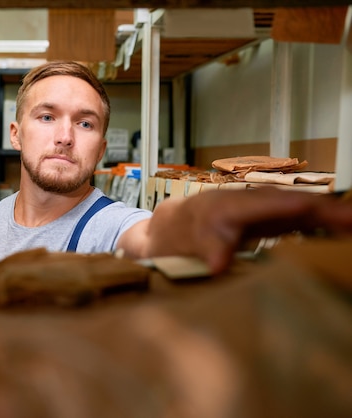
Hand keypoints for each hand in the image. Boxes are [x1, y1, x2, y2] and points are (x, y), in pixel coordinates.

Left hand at [146, 187, 351, 273]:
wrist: (169, 227)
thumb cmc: (178, 235)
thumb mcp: (186, 243)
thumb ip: (206, 249)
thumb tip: (218, 264)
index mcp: (231, 206)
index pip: (276, 204)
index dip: (307, 208)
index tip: (335, 214)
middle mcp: (249, 202)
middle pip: (295, 203)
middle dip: (328, 211)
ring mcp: (259, 209)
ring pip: (299, 208)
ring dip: (328, 215)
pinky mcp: (265, 219)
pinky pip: (296, 218)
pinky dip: (318, 222)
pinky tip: (338, 229)